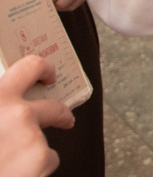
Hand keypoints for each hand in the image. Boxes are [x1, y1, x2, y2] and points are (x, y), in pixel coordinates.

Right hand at [0, 55, 73, 176]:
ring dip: (34, 152)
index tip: (48, 75)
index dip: (44, 69)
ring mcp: (31, 134)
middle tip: (64, 119)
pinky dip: (37, 169)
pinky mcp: (41, 157)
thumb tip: (6, 106)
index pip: (28, 67)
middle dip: (62, 114)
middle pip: (54, 107)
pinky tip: (17, 173)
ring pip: (44, 139)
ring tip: (13, 166)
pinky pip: (48, 160)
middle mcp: (15, 112)